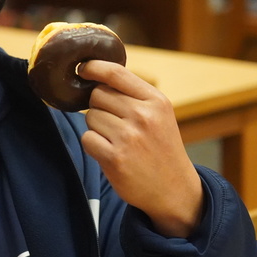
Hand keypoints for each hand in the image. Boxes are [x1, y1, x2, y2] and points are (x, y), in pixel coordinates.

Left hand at [77, 60, 203, 238]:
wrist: (174, 189)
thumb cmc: (161, 148)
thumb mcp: (159, 114)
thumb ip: (133, 94)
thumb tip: (97, 75)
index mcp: (156, 101)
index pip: (116, 73)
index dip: (94, 67)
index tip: (83, 68)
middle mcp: (143, 116)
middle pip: (97, 95)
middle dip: (99, 106)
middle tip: (114, 123)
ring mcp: (129, 137)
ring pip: (90, 116)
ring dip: (96, 127)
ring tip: (116, 140)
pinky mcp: (115, 158)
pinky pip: (87, 138)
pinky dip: (93, 144)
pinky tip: (110, 152)